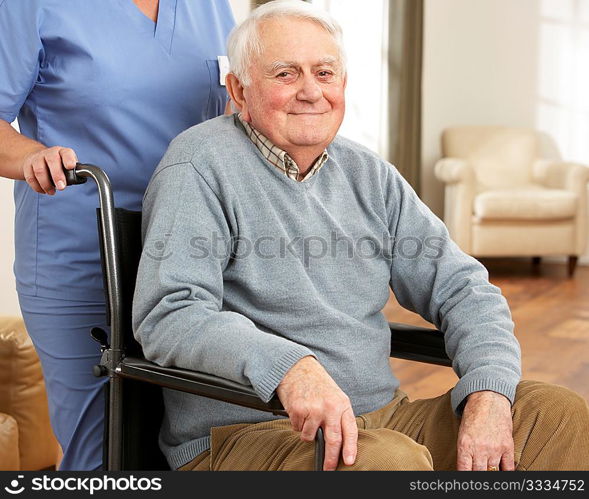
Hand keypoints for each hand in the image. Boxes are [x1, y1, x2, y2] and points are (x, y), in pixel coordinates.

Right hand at [21, 146, 76, 194]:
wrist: (39, 158)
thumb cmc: (58, 164)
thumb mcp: (68, 165)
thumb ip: (73, 171)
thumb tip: (78, 179)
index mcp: (62, 152)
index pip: (66, 153)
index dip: (69, 159)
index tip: (71, 167)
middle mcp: (50, 153)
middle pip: (52, 161)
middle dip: (57, 176)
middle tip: (61, 187)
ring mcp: (37, 158)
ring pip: (40, 171)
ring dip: (46, 184)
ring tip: (52, 192)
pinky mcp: (28, 165)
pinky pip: (30, 177)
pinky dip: (37, 186)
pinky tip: (43, 191)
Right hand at [276, 356, 357, 470]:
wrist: (298, 368)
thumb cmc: (318, 385)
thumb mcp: (335, 397)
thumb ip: (339, 417)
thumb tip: (341, 444)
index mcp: (342, 404)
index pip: (349, 430)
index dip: (350, 448)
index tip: (349, 461)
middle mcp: (329, 407)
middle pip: (333, 440)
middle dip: (330, 458)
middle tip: (328, 470)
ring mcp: (313, 409)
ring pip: (310, 437)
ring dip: (307, 433)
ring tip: (308, 416)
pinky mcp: (297, 410)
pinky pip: (296, 429)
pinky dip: (297, 424)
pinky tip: (299, 410)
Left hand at [457, 390, 513, 470]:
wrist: (488, 399)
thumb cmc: (473, 415)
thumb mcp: (462, 433)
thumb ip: (465, 451)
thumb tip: (466, 469)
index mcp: (464, 445)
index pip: (464, 471)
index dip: (466, 478)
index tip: (467, 481)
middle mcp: (479, 449)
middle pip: (479, 474)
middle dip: (478, 477)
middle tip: (478, 477)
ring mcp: (495, 448)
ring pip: (493, 472)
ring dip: (490, 474)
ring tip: (488, 472)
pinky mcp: (507, 446)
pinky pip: (508, 468)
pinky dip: (505, 473)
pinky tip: (502, 473)